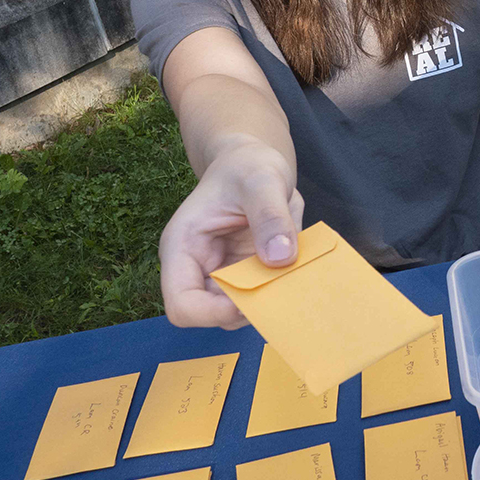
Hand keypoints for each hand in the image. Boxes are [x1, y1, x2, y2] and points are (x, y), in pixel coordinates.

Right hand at [158, 140, 304, 328]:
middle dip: (250, 306)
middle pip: (214, 315)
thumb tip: (280, 259)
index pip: (182, 306)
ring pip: (242, 311)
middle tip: (285, 281)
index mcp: (183, 247)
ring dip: (270, 298)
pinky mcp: (246, 275)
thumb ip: (270, 215)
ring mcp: (222, 275)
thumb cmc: (247, 166)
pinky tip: (297, 267)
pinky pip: (262, 296)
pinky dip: (281, 289)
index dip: (214, 313)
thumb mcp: (262, 180)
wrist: (254, 163)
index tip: (253, 296)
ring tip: (293, 268)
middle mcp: (198, 268)